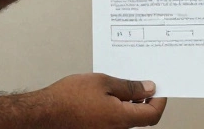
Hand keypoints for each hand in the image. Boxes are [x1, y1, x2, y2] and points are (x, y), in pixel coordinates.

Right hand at [37, 73, 166, 127]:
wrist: (44, 113)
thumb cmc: (68, 98)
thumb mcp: (103, 82)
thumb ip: (129, 86)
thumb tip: (148, 88)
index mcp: (122, 119)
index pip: (153, 115)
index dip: (159, 100)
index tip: (158, 88)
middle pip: (141, 118)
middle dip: (144, 100)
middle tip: (140, 83)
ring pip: (127, 119)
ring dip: (129, 104)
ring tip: (118, 85)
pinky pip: (114, 121)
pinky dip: (116, 108)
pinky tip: (107, 95)